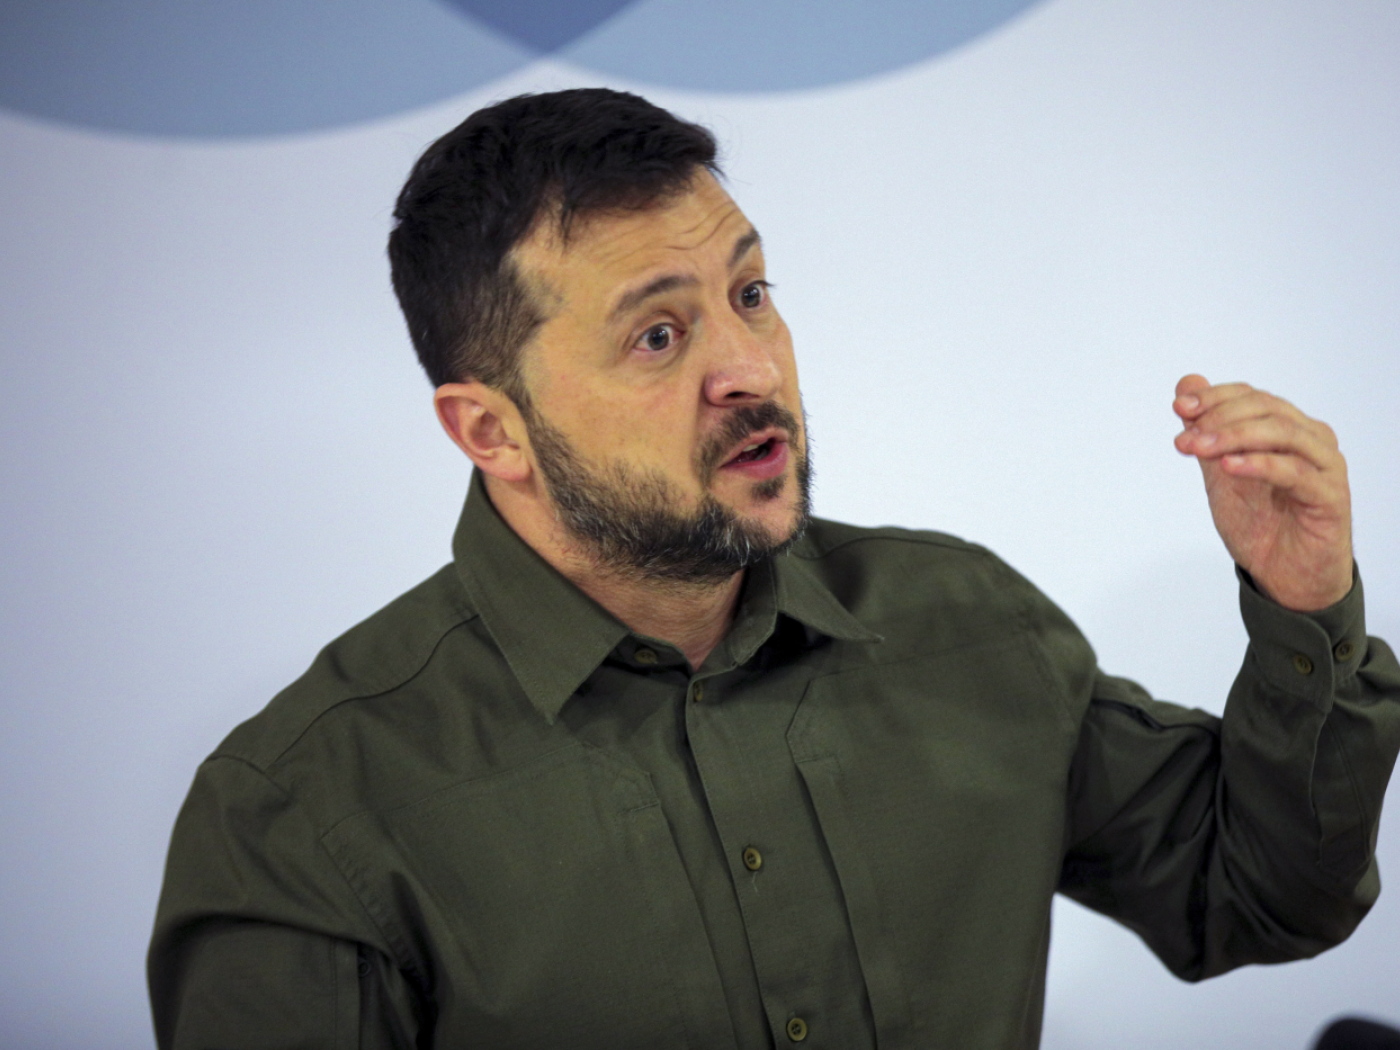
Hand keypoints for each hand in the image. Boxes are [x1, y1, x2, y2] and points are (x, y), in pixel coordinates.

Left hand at [1172, 374, 1352, 611]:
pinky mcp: (1330, 496)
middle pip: (1267, 410)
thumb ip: (1206, 432)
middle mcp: (1312, 440)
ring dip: (1235, 437)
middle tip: (1185, 439)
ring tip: (1200, 448)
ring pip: (1283, 433)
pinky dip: (1260, 464)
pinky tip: (1229, 466)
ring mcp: (1325, 467)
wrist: (1282, 575)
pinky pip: (1296, 472)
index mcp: (1289, 429)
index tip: (1179, 407)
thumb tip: (1186, 383)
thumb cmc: (1259, 523)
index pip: (1252, 397)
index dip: (1215, 397)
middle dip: (1220, 419)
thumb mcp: (1220, 473)